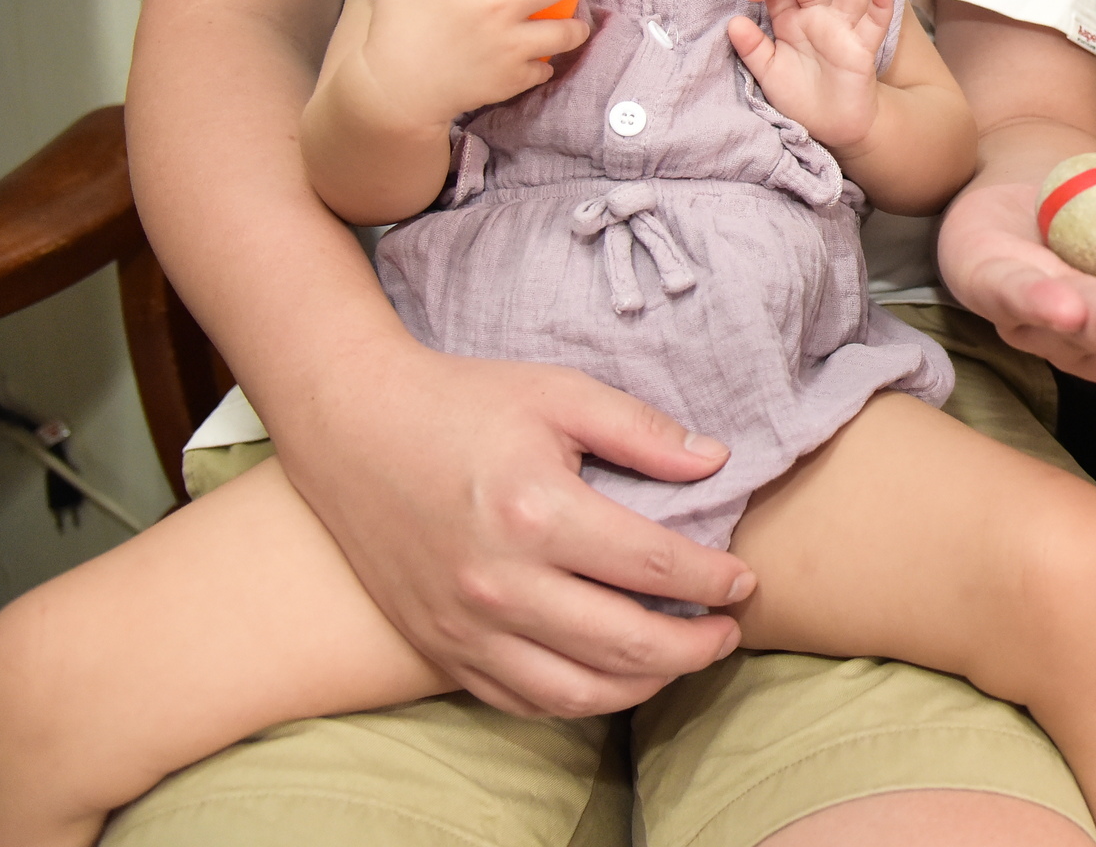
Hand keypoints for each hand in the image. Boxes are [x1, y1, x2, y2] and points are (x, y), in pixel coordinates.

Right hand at [275, 341, 753, 716]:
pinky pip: (522, 701)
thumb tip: (716, 461)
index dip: (711, 580)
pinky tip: (613, 676)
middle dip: (694, 647)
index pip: (651, 566)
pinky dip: (579, 700)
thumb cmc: (462, 402)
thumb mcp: (559, 393)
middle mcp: (499, 582)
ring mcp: (465, 625)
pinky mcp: (440, 647)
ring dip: (645, 686)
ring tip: (681, 661)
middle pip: (624, 643)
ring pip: (576, 691)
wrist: (351, 425)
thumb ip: (641, 431)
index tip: (743, 581)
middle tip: (728, 634)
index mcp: (536, 512)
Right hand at [357, 0, 601, 128]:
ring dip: (576, 28)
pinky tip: (541, 62)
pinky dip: (544, 65)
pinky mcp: (513, 77)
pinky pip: (543, 69)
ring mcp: (509, 45)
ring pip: (563, 33)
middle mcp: (495, 9)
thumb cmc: (394, 35)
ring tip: (579, 24)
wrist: (397, 93)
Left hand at [727, 0, 891, 148]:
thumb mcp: (767, 73)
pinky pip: (877, 19)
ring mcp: (843, 28)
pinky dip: (881, 1)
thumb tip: (733, 22)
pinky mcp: (862, 46)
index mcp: (791, 19)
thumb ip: (752, 48)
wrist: (830, 128)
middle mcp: (818, 16)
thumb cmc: (800, 96)